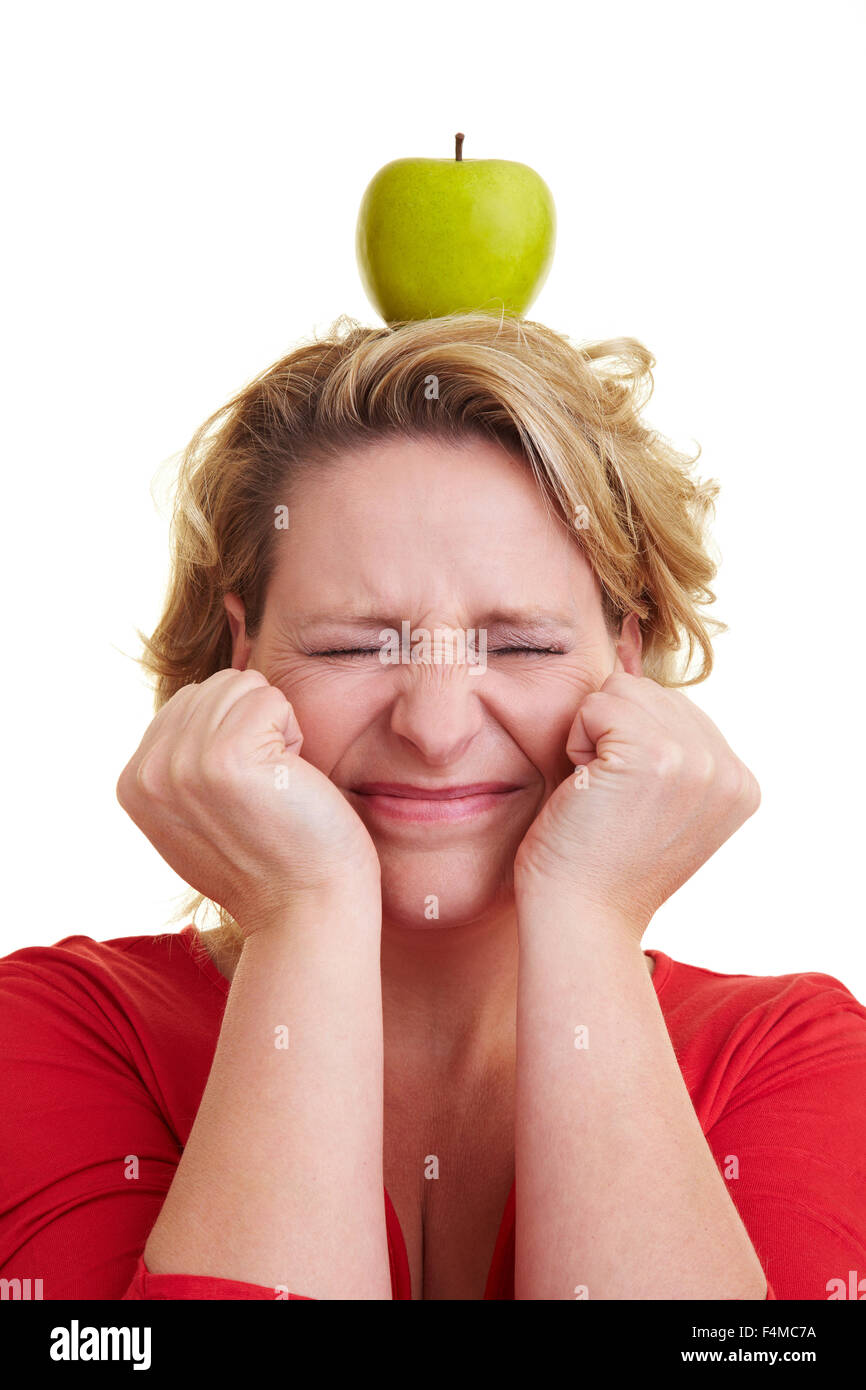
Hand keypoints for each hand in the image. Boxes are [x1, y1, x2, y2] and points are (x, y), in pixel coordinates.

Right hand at [116, 668, 380, 935]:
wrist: (306, 911)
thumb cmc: (272, 860)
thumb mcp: (197, 814)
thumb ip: (179, 763)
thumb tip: (196, 699)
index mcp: (133, 782)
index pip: (191, 701)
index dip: (235, 738)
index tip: (242, 797)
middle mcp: (148, 772)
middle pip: (216, 686)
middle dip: (255, 728)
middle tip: (265, 793)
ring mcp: (182, 764)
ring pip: (244, 686)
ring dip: (276, 730)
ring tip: (276, 788)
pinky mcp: (226, 757)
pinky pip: (272, 699)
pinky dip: (295, 736)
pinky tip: (291, 783)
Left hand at [513, 672, 760, 938]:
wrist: (578, 919)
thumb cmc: (593, 861)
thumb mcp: (646, 791)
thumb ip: (657, 727)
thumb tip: (629, 632)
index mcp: (738, 781)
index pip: (669, 709)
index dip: (627, 747)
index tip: (627, 809)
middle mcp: (729, 769)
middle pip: (646, 692)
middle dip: (608, 738)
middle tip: (607, 806)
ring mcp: (697, 761)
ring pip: (620, 691)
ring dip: (590, 740)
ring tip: (598, 799)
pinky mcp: (654, 754)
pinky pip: (596, 704)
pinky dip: (576, 745)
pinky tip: (586, 793)